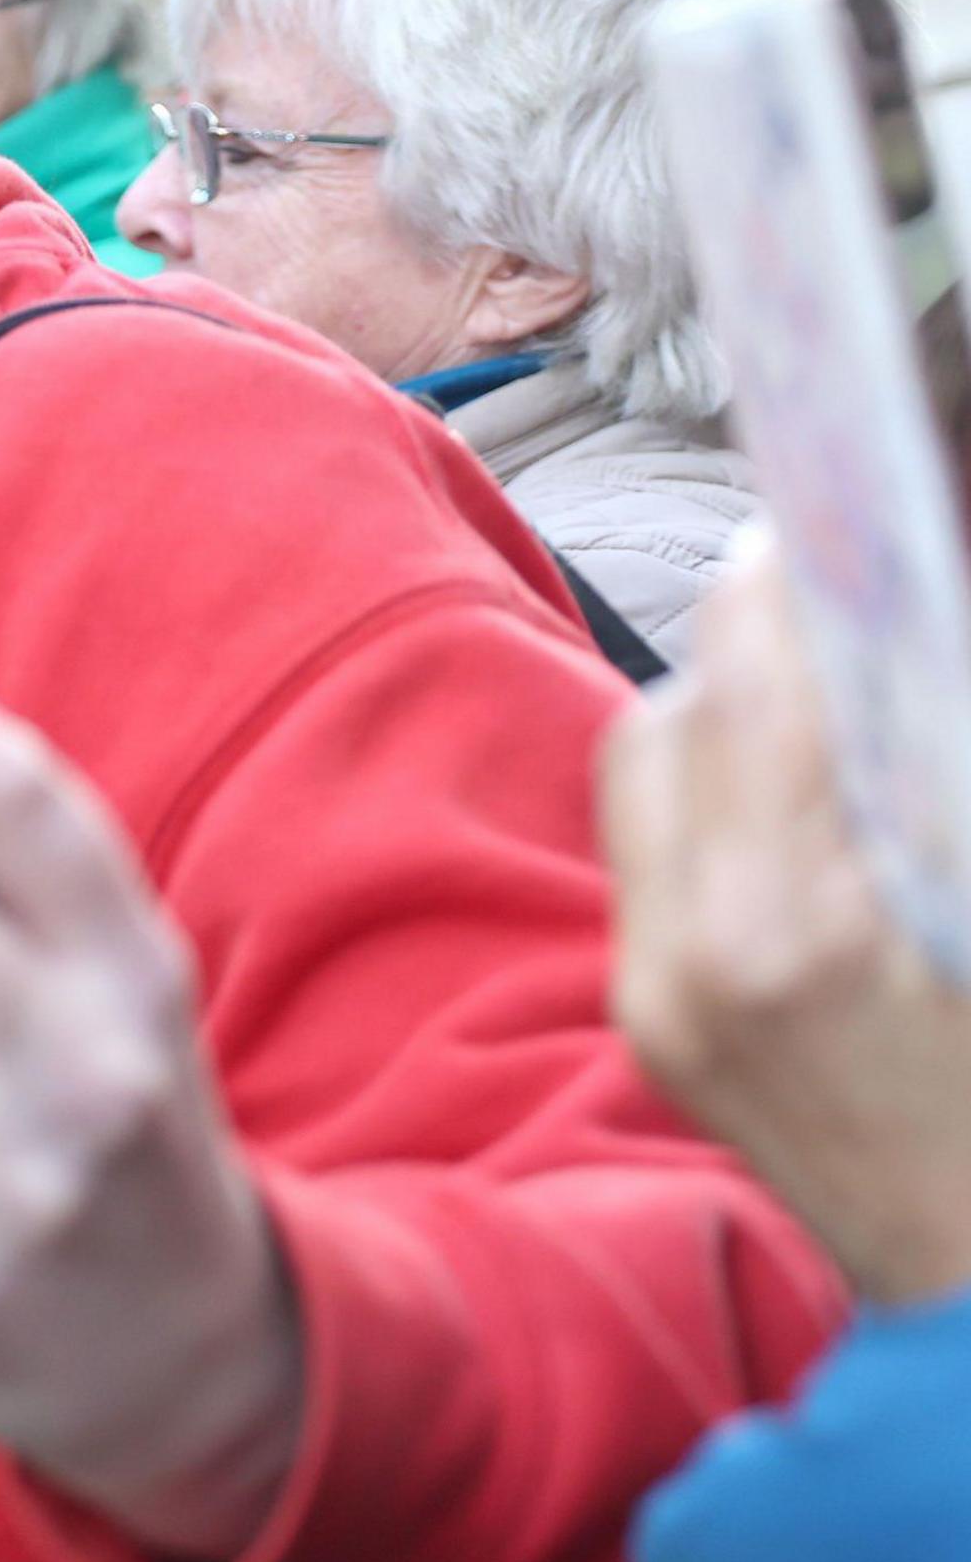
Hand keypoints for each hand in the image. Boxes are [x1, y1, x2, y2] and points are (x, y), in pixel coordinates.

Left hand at [607, 542, 970, 1305]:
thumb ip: (921, 768)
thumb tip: (899, 653)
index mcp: (801, 926)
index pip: (755, 692)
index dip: (782, 593)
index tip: (810, 534)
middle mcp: (699, 956)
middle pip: (673, 720)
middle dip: (746, 649)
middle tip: (817, 600)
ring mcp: (658, 998)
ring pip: (641, 777)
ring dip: (715, 719)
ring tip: (808, 698)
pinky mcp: (647, 1026)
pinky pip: (647, 857)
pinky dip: (705, 803)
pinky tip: (786, 800)